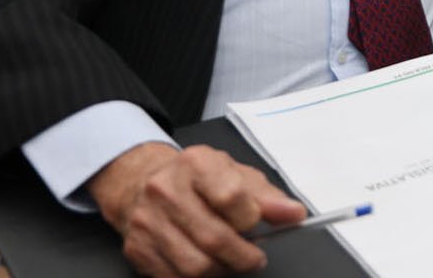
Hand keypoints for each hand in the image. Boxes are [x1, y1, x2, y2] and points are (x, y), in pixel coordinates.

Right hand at [88, 142, 306, 276]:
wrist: (142, 183)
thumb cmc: (198, 179)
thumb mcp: (237, 175)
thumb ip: (268, 197)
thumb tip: (294, 214)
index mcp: (197, 164)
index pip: (231, 196)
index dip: (251, 218)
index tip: (260, 226)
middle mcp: (166, 190)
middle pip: (214, 238)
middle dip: (243, 256)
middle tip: (255, 259)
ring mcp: (148, 221)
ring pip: (194, 266)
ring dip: (222, 270)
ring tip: (231, 262)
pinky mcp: (137, 248)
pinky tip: (208, 265)